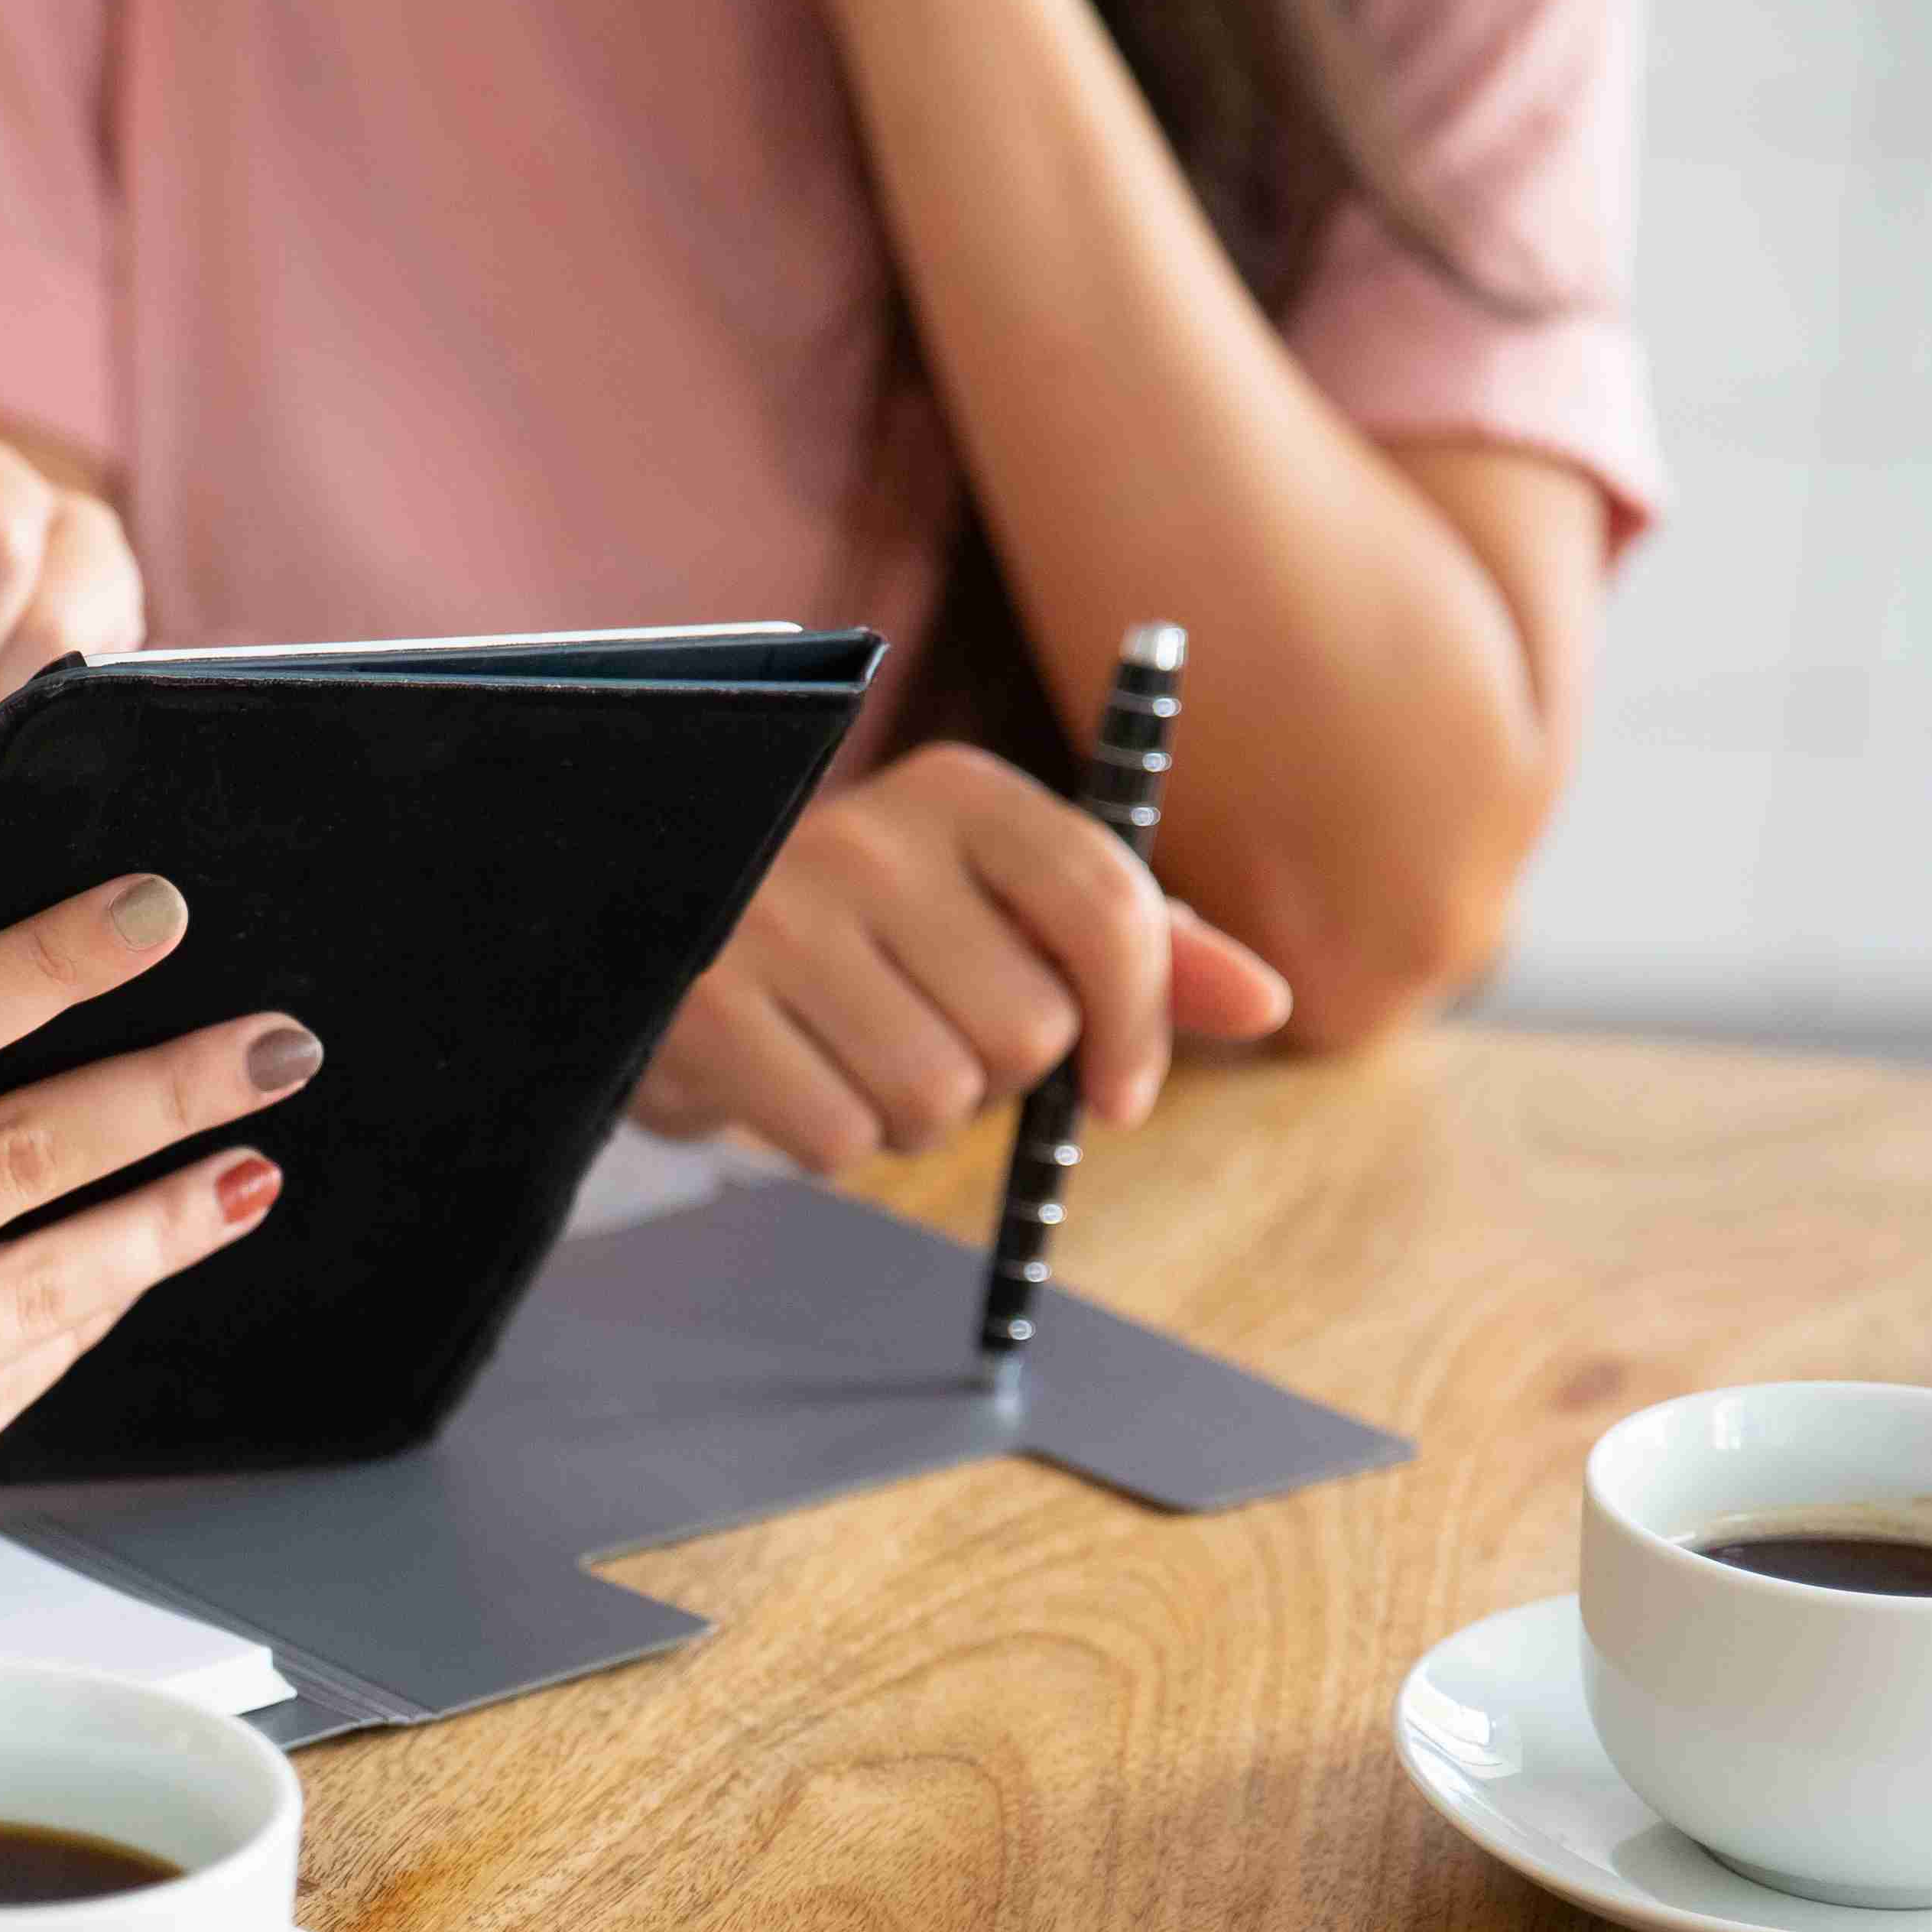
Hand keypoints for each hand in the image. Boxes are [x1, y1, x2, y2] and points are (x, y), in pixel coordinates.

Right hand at [0, 874, 311, 1666]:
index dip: (49, 966)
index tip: (157, 916)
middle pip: (19, 1154)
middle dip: (167, 1088)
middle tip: (276, 1043)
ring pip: (45, 1286)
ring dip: (164, 1221)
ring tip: (246, 1167)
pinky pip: (4, 1391)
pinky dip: (76, 1323)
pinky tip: (133, 1269)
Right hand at [632, 741, 1291, 1171]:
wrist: (662, 940)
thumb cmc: (869, 940)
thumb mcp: (1002, 912)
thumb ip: (1141, 950)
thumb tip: (1268, 1003)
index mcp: (959, 792)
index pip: (1106, 907)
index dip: (1137, 1023)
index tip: (1121, 1095)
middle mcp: (868, 837)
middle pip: (1027, 1031)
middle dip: (997, 1074)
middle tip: (930, 1037)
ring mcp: (777, 919)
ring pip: (937, 1099)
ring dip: (913, 1116)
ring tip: (857, 1055)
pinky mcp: (708, 1007)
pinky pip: (840, 1138)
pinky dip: (832, 1140)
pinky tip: (795, 1078)